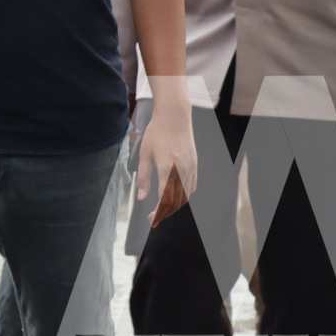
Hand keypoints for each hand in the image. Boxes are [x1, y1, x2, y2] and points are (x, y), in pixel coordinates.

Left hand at [136, 101, 196, 227]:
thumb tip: (141, 197)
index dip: (158, 212)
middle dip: (165, 211)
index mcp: (167, 169)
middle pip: (177, 200)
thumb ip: (143, 178)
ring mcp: (190, 167)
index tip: (151, 218)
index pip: (165, 198)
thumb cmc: (156, 134)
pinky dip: (184, 195)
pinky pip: (192, 186)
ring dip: (175, 204)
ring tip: (163, 207)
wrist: (175, 117)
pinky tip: (176, 196)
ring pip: (186, 195)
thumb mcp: (144, 154)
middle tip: (154, 216)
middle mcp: (181, 170)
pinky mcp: (195, 164)